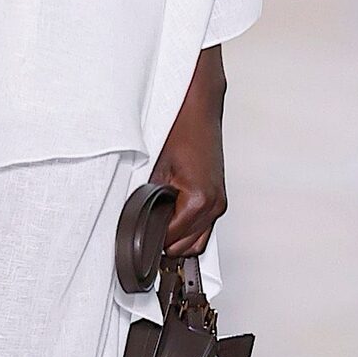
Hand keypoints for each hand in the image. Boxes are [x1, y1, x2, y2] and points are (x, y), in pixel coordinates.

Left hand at [152, 46, 227, 259]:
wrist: (197, 109)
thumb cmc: (180, 130)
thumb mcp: (155, 168)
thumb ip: (148, 200)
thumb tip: (140, 221)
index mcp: (200, 200)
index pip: (171, 239)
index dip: (151, 239)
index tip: (137, 236)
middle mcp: (215, 204)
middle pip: (185, 247)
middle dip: (164, 240)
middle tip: (144, 227)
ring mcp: (220, 202)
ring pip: (197, 241)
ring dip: (177, 237)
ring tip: (157, 222)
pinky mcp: (219, 197)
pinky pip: (204, 227)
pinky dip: (188, 228)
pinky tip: (172, 215)